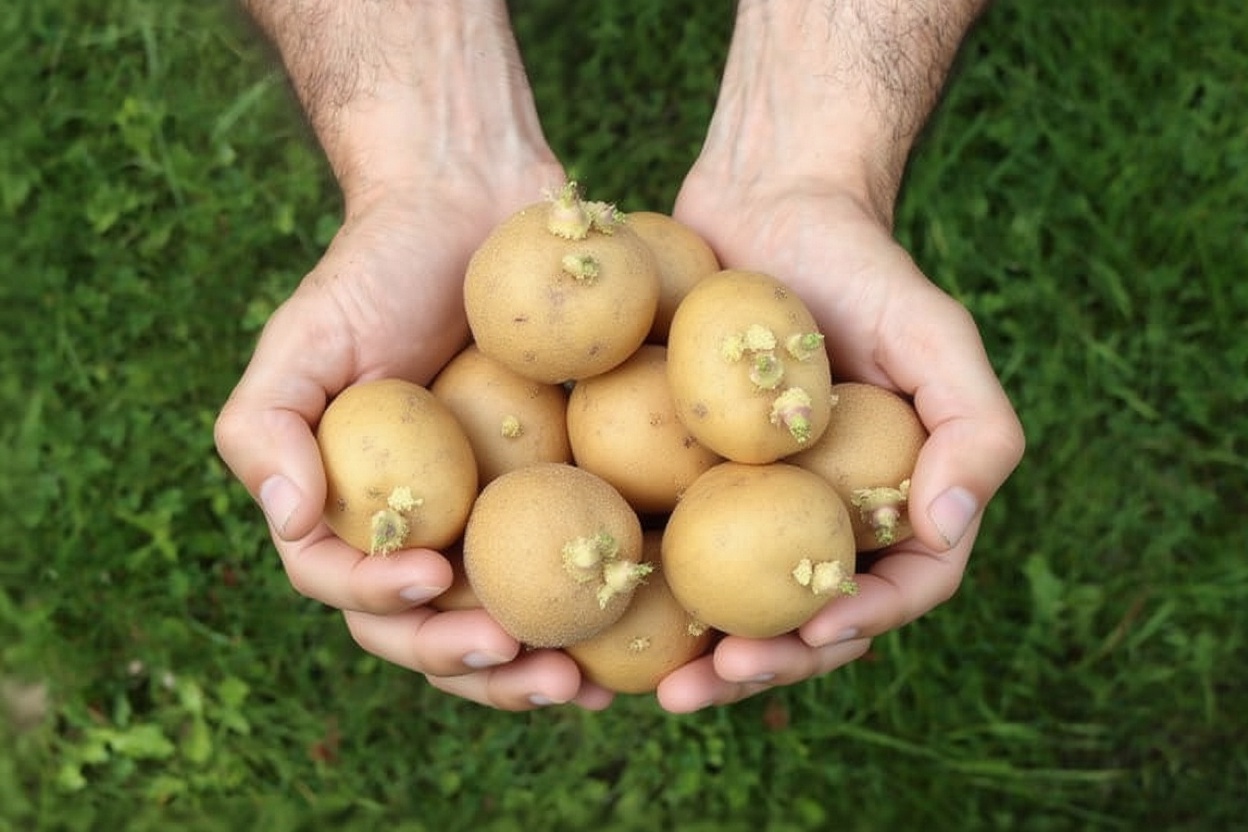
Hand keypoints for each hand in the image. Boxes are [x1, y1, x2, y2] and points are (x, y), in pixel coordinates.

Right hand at [214, 169, 612, 710]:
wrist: (476, 200)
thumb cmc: (380, 267)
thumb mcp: (305, 335)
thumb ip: (263, 427)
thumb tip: (289, 522)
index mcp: (361, 512)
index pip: (352, 587)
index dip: (382, 605)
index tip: (430, 583)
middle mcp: (430, 529)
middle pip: (435, 629)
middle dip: (472, 665)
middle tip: (524, 666)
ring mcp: (500, 516)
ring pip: (514, 617)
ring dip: (539, 665)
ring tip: (582, 684)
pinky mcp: (569, 491)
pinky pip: (586, 560)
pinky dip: (606, 608)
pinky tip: (646, 627)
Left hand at [654, 171, 1025, 711]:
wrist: (766, 202)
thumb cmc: (860, 267)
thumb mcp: (937, 335)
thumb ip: (975, 430)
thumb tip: (946, 529)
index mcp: (888, 505)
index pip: (890, 591)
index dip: (852, 627)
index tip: (806, 633)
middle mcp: (815, 519)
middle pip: (796, 620)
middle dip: (757, 666)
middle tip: (698, 689)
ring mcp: (743, 504)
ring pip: (721, 602)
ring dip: (687, 654)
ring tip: (639, 686)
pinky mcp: (677, 476)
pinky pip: (657, 539)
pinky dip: (631, 583)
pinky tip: (588, 612)